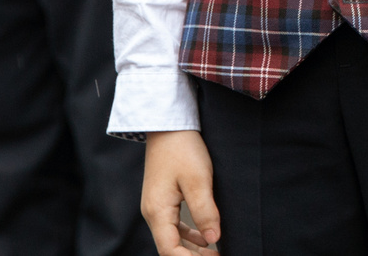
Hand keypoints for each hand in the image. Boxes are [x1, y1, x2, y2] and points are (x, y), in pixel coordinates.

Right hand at [142, 130, 220, 253]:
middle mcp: (153, 213)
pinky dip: (189, 235)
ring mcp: (156, 206)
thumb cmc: (182, 149)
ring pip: (173, 237)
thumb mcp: (198, 180)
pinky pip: (174, 225)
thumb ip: (205, 211)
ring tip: (215, 254)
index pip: (170, 250)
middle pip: (170, 247)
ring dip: (192, 249)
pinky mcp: (162, 198)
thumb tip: (213, 239)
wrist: (169, 125)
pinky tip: (204, 238)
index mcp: (157, 211)